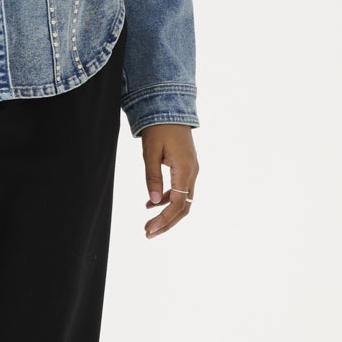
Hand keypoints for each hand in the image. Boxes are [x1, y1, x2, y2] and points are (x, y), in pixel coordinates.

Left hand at [141, 124, 198, 238]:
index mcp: (185, 170)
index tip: (149, 230)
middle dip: (167, 223)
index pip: (177, 203)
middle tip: (148, 233)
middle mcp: (192, 172)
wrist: (170, 107)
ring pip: (183, 200)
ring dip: (167, 214)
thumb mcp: (150, 152)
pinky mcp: (187, 167)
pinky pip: (180, 190)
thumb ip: (152, 177)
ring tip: (149, 224)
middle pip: (183, 207)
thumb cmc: (159, 128)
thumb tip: (152, 202)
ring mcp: (191, 170)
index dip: (164, 219)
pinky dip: (167, 200)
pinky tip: (150, 205)